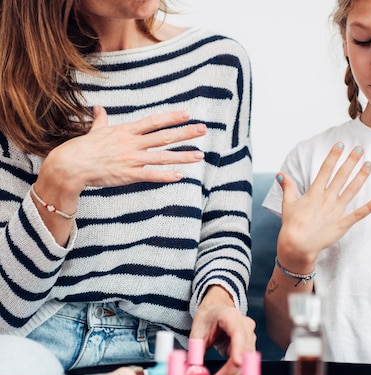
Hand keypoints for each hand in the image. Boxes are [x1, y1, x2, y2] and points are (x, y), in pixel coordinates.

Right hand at [41, 106, 206, 194]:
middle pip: (164, 136)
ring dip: (183, 156)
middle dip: (186, 133)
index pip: (154, 121)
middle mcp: (132, 143)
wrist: (70, 165)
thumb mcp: (95, 131)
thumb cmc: (82, 148)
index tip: (187, 114)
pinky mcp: (129, 174)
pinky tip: (180, 175)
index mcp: (126, 131)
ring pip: (162, 156)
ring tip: (200, 155)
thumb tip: (99, 108)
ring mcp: (132, 159)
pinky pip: (151, 175)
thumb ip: (101, 120)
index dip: (172, 117)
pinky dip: (166, 175)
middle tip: (203, 129)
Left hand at [190, 286, 256, 374]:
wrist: (215, 311)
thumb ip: (195, 353)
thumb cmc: (207, 319)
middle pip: (244, 349)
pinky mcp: (249, 345)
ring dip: (234, 372)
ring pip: (247, 358)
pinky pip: (246, 361)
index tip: (236, 363)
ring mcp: (250, 335)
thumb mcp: (196, 334)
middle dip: (233, 368)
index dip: (238, 349)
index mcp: (231, 316)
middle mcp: (245, 325)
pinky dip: (235, 370)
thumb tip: (193, 373)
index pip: (238, 333)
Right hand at [276, 143, 370, 272]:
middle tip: (360, 149)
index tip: (341, 144)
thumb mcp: (288, 204)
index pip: (326, 169)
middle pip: (341, 176)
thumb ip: (288, 187)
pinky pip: (358, 214)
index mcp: (314, 193)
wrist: (297, 245)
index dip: (334, 156)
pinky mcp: (342, 224)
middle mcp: (327, 198)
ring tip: (370, 165)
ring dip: (361, 176)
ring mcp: (336, 211)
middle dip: (351, 161)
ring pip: (352, 190)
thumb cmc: (292, 225)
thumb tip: (281, 174)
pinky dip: (368, 208)